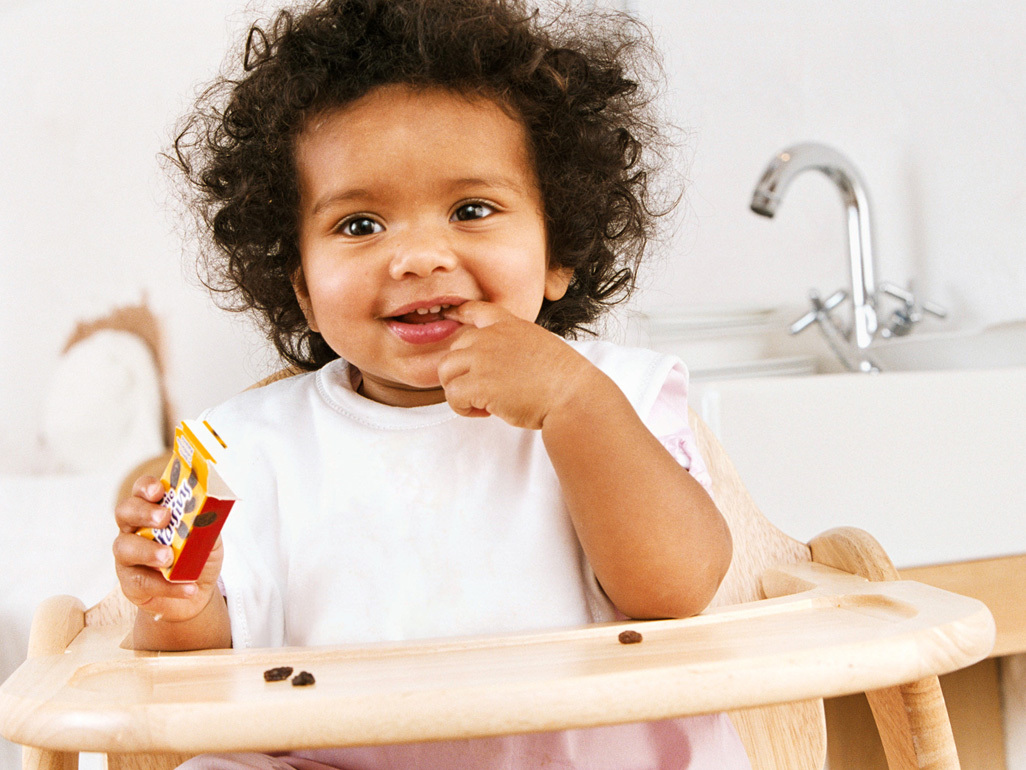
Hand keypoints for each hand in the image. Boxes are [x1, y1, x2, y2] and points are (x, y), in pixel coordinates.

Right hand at [113, 475, 222, 622]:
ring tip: (168, 558)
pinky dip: (166, 585)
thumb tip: (212, 512)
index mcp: (153, 510)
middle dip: (143, 512)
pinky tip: (187, 587)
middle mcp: (135, 529)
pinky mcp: (129, 583)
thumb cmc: (198, 556)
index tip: (159, 490)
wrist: (199, 592)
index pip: (142, 490)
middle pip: (125, 512)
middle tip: (164, 518)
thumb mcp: (210, 537)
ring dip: (148, 550)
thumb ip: (207, 524)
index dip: (147, 486)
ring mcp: (128, 556)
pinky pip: (141, 581)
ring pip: (125, 548)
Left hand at [438, 301, 596, 428]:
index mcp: (508, 325)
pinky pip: (452, 395)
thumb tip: (499, 363)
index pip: (476, 310)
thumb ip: (515, 345)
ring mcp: (483, 358)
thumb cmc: (563, 379)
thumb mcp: (539, 345)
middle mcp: (491, 337)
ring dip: (458, 390)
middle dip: (463, 371)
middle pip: (454, 348)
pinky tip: (486, 412)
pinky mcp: (479, 384)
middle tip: (486, 391)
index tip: (451, 317)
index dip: (459, 313)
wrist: (571, 394)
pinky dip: (463, 408)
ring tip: (482, 403)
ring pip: (446, 371)